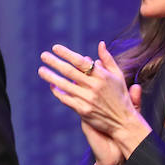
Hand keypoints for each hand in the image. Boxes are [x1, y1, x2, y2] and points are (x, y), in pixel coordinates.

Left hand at [38, 41, 149, 156]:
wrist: (123, 121)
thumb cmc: (120, 96)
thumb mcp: (118, 76)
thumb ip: (108, 59)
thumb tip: (100, 43)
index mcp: (102, 76)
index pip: (81, 62)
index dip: (67, 54)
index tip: (55, 48)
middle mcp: (94, 86)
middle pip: (70, 72)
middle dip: (54, 62)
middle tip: (43, 55)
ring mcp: (88, 99)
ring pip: (64, 85)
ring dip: (51, 77)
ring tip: (41, 70)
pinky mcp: (83, 110)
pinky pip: (66, 99)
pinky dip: (57, 92)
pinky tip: (51, 85)